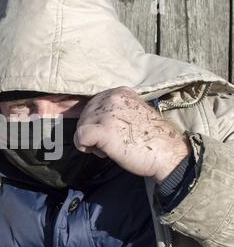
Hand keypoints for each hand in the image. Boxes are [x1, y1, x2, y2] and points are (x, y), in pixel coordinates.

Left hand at [73, 87, 190, 183]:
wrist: (168, 154)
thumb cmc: (152, 139)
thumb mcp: (133, 114)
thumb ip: (115, 111)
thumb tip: (95, 120)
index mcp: (120, 92)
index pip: (93, 104)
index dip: (97, 121)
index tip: (111, 133)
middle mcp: (112, 98)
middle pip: (85, 115)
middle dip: (93, 131)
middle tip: (111, 143)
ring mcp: (107, 113)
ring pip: (81, 126)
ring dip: (91, 141)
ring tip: (110, 148)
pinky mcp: (103, 130)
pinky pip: (79, 136)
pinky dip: (84, 146)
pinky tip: (101, 152)